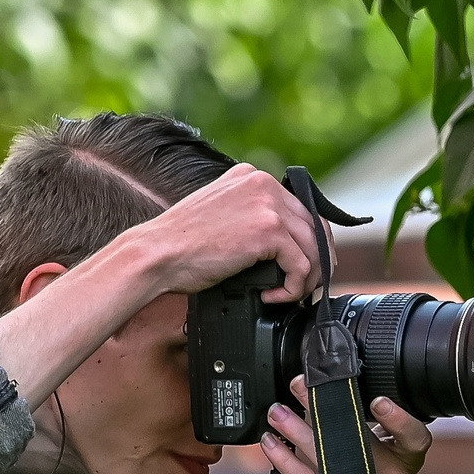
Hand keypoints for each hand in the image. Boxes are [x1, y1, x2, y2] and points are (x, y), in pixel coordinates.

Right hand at [127, 163, 322, 302]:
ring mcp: (268, 204)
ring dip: (308, 278)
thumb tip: (280, 246)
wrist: (156, 255)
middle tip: (308, 286)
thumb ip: (249, 218)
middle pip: (314, 224)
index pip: (300, 208)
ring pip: (314, 246)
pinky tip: (272, 297)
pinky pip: (301, 264)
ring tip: (289, 295)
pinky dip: (294, 287)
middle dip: (318, 259)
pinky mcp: (269, 230)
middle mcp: (264, 183)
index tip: (305, 266)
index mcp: (252, 177)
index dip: (309, 241)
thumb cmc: (180, 246)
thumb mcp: (221, 217)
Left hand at [260, 376, 431, 473]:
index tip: (377, 399)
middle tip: (301, 387)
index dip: (400, 419)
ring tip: (277, 412)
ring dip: (296, 429)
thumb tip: (323, 382)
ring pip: (328, 456)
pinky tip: (270, 442)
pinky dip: (283, 458)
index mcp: (404, 461)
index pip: (416, 438)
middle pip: (360, 438)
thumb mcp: (363, 453)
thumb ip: (356, 423)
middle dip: (324, 408)